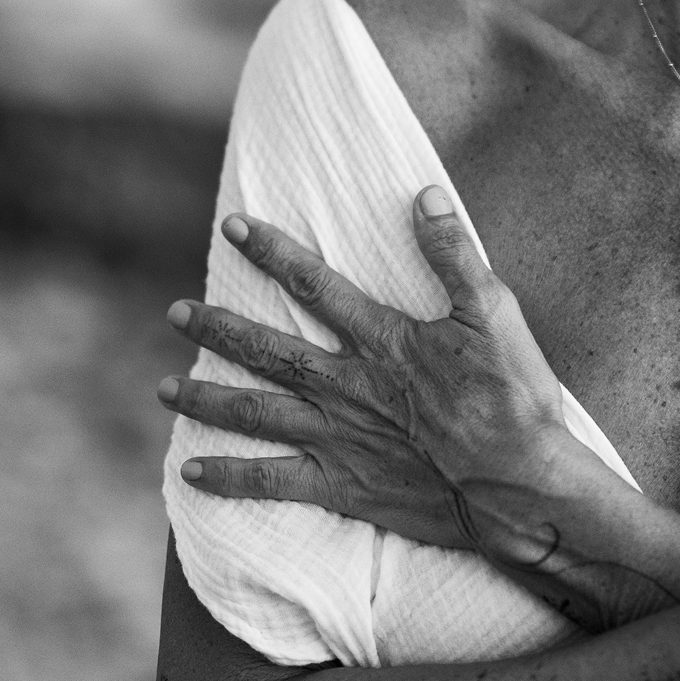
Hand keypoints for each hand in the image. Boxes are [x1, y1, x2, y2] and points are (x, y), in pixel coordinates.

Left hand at [159, 188, 585, 570]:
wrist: (516, 485)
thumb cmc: (512, 399)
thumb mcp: (494, 314)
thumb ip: (454, 254)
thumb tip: (424, 195)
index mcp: (382, 341)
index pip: (314, 285)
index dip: (271, 251)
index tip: (232, 227)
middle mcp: (347, 386)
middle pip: (268, 350)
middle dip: (218, 329)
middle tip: (175, 312)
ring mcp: (340, 438)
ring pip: (256, 413)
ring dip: (206, 398)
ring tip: (163, 389)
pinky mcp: (343, 486)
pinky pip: (273, 481)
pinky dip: (229, 476)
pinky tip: (190, 471)